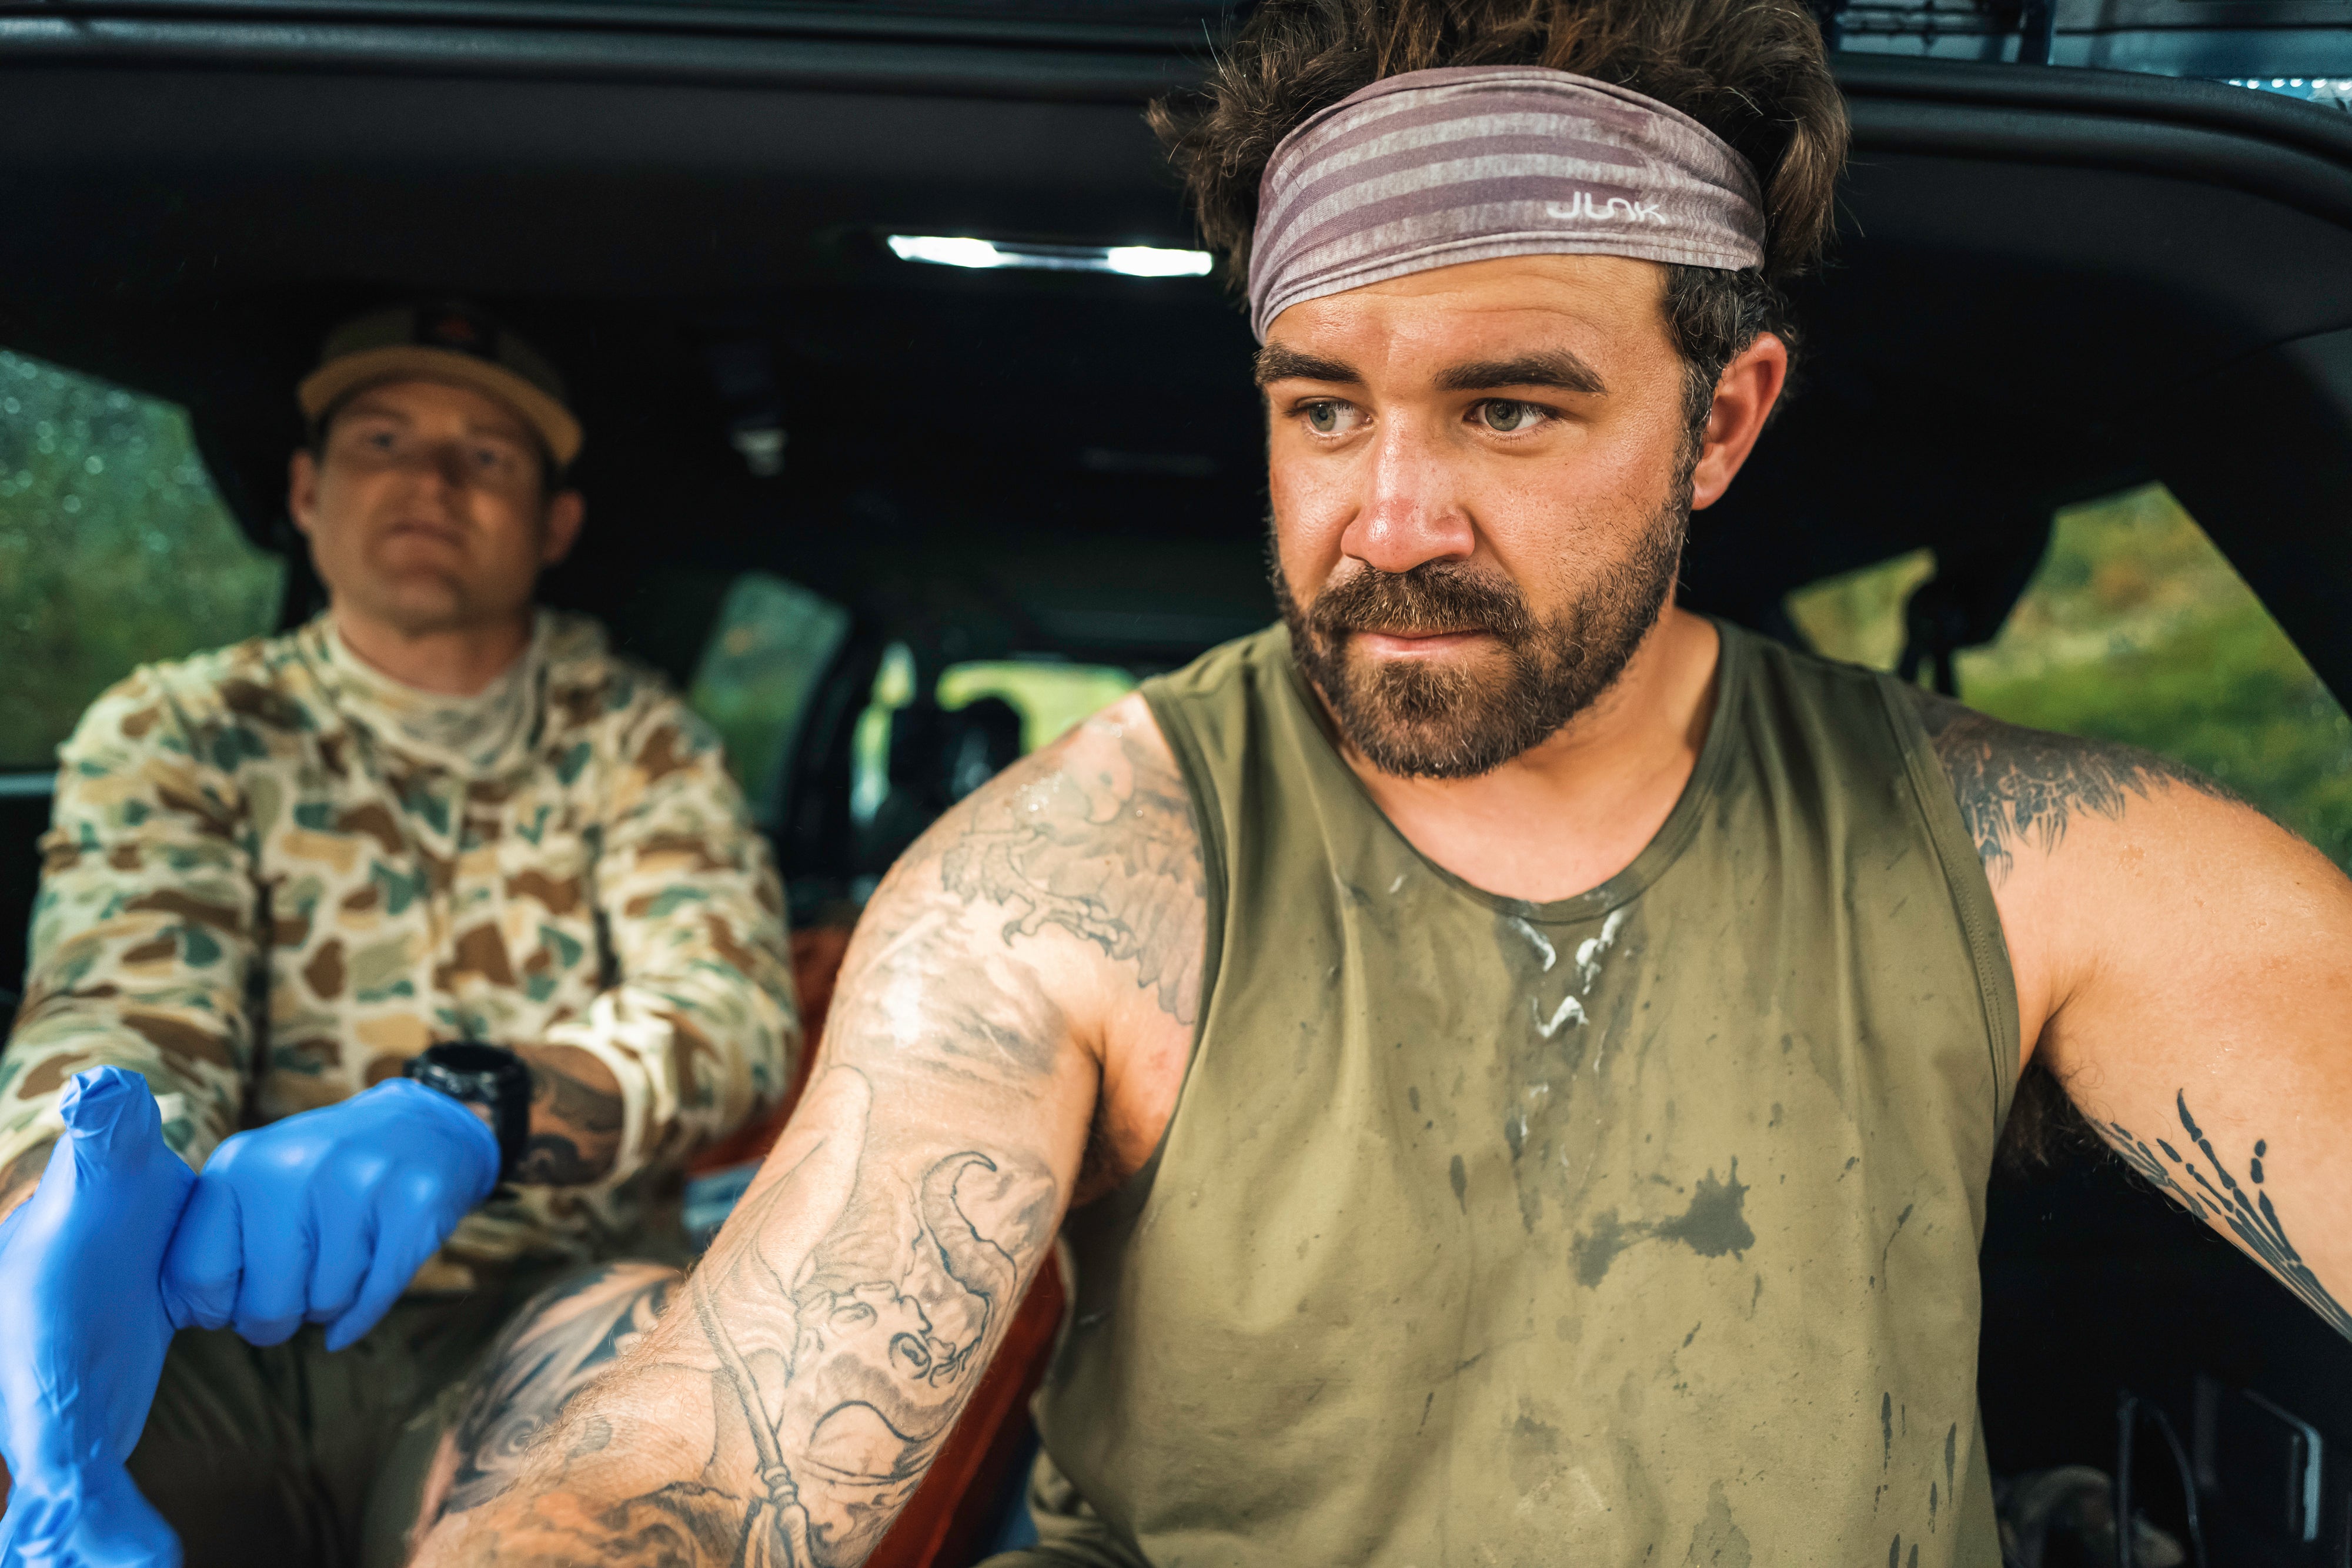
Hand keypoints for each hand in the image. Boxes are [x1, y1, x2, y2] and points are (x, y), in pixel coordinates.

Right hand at [0, 1066, 195, 1567]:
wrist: (103, 1233)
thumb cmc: (101, 1200)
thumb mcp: (106, 1166)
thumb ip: (105, 1134)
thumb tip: (102, 1085)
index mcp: (35, 1330)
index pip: (36, 1397)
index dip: (48, 1447)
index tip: (63, 1492)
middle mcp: (35, 1386)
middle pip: (41, 1471)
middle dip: (63, 1526)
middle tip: (123, 1558)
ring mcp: (56, 1417)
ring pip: (63, 1500)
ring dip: (96, 1540)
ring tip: (142, 1565)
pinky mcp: (87, 1430)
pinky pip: (97, 1494)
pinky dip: (114, 1532)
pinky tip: (148, 1559)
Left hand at [160, 1080, 498, 1351]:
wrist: (421, 1127)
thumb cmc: (323, 1173)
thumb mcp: (257, 1179)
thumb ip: (213, 1235)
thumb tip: (187, 1313)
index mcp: (241, 1164)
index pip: (199, 1278)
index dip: (218, 1308)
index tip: (239, 1297)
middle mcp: (297, 1168)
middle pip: (266, 1303)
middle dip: (278, 1318)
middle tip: (292, 1295)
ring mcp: (361, 1183)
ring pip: (326, 1303)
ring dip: (329, 1304)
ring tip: (337, 1265)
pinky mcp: (416, 1203)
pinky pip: (375, 1297)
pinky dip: (364, 1311)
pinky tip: (364, 1288)